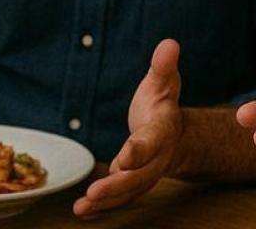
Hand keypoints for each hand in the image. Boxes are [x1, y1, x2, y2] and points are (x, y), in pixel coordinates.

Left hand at [74, 39, 183, 216]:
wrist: (173, 134)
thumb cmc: (160, 104)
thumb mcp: (163, 82)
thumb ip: (163, 67)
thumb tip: (169, 44)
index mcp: (162, 130)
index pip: (151, 142)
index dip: (139, 151)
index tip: (125, 158)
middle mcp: (156, 157)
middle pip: (139, 175)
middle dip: (118, 185)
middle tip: (95, 192)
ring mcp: (145, 174)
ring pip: (129, 191)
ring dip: (107, 201)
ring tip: (84, 207)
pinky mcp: (133, 183)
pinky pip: (119, 198)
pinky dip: (102, 207)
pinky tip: (81, 212)